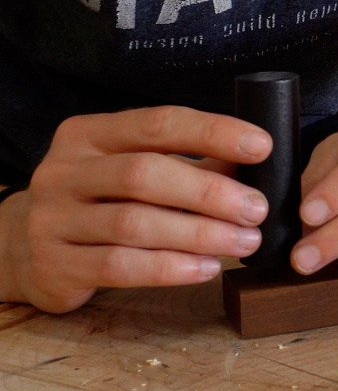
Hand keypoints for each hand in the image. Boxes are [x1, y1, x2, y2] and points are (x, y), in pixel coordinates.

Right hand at [0, 107, 272, 312]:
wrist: (23, 249)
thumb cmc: (100, 201)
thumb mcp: (134, 170)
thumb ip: (190, 163)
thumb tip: (256, 163)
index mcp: (89, 134)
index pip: (157, 123)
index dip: (213, 132)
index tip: (262, 147)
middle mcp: (64, 171)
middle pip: (145, 173)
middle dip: (209, 191)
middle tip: (257, 209)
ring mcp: (53, 219)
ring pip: (134, 223)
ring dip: (199, 233)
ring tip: (244, 241)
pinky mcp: (54, 265)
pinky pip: (120, 266)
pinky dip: (170, 267)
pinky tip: (206, 267)